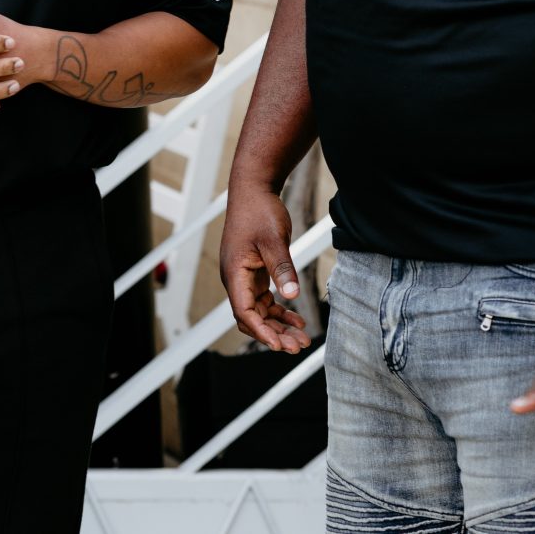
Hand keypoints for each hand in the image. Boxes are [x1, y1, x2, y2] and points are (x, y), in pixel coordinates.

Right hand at [219, 185, 310, 352]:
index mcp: (234, 273)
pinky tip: (297, 318)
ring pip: (258, 311)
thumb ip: (282, 269)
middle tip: (297, 346)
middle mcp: (235, 278)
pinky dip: (278, 310)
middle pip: (251, 317)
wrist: (254, 189)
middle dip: (273, 334)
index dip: (262, 331)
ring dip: (277, 325)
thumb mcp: (274, 240)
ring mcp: (244, 276)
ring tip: (300, 337)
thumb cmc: (259, 211)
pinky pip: (264, 299)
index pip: (244, 312)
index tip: (279, 345)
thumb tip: (291, 296)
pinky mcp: (253, 272)